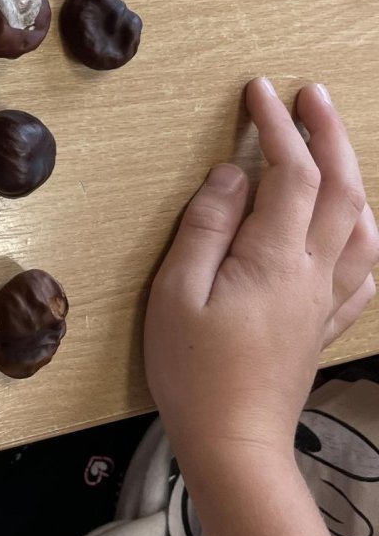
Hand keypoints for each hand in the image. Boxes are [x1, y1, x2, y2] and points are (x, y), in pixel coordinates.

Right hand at [145, 78, 378, 475]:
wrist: (234, 444)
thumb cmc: (193, 371)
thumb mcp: (175, 292)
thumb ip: (206, 226)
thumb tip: (232, 174)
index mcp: (274, 259)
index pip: (290, 173)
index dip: (278, 126)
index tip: (259, 91)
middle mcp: (313, 273)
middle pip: (340, 189)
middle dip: (328, 134)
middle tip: (311, 95)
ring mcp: (325, 302)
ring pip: (363, 227)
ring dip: (353, 178)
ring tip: (335, 149)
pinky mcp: (324, 327)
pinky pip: (364, 275)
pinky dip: (366, 240)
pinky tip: (356, 233)